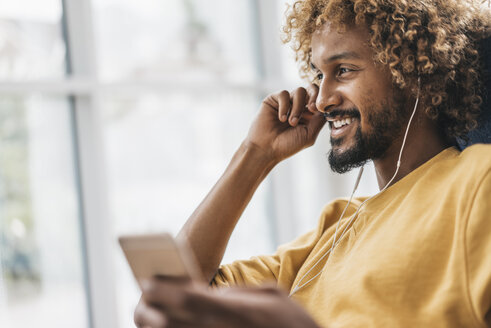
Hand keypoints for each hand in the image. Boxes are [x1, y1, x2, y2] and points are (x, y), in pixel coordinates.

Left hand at [134, 278, 319, 327]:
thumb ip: (241, 292)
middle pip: (173, 324)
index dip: (163, 290)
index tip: (148, 281)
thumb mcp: (274, 296)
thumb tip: (216, 294)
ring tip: (157, 318)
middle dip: (153, 312)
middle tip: (146, 302)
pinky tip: (179, 326)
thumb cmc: (294, 324)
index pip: (187, 299)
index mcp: (233, 314)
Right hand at [245, 84, 325, 163]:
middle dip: (314, 97)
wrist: (265, 148)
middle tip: (311, 109)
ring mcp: (286, 102)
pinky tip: (281, 119)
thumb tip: (328, 107)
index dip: (321, 101)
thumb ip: (319, 120)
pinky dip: (285, 106)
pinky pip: (284, 94)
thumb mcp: (309, 134)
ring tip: (291, 122)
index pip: (320, 100)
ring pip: (300, 91)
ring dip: (298, 107)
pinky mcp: (274, 99)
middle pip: (312, 89)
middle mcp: (298, 106)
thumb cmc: (287, 145)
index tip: (317, 111)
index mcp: (309, 115)